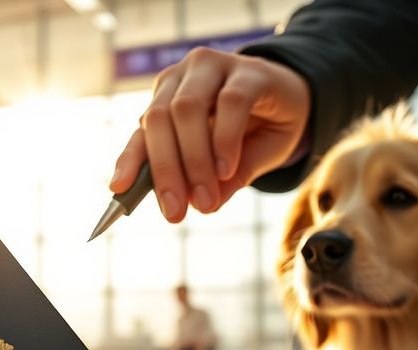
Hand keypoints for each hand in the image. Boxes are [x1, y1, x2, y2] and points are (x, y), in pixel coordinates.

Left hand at [111, 48, 310, 221]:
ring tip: (206, 199)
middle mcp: (183, 78)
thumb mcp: (227, 166)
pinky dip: (223, 141)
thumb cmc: (253, 135)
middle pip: (158, 120)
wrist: (298, 105)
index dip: (129, 161)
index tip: (119, 189)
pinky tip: (226, 170)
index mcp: (166, 100)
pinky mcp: (249, 70)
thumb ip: (212, 182)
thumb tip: (201, 208)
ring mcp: (214, 68)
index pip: (140, 133)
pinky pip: (229, 103)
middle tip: (176, 213)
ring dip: (193, 161)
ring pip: (186, 110)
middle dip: (165, 171)